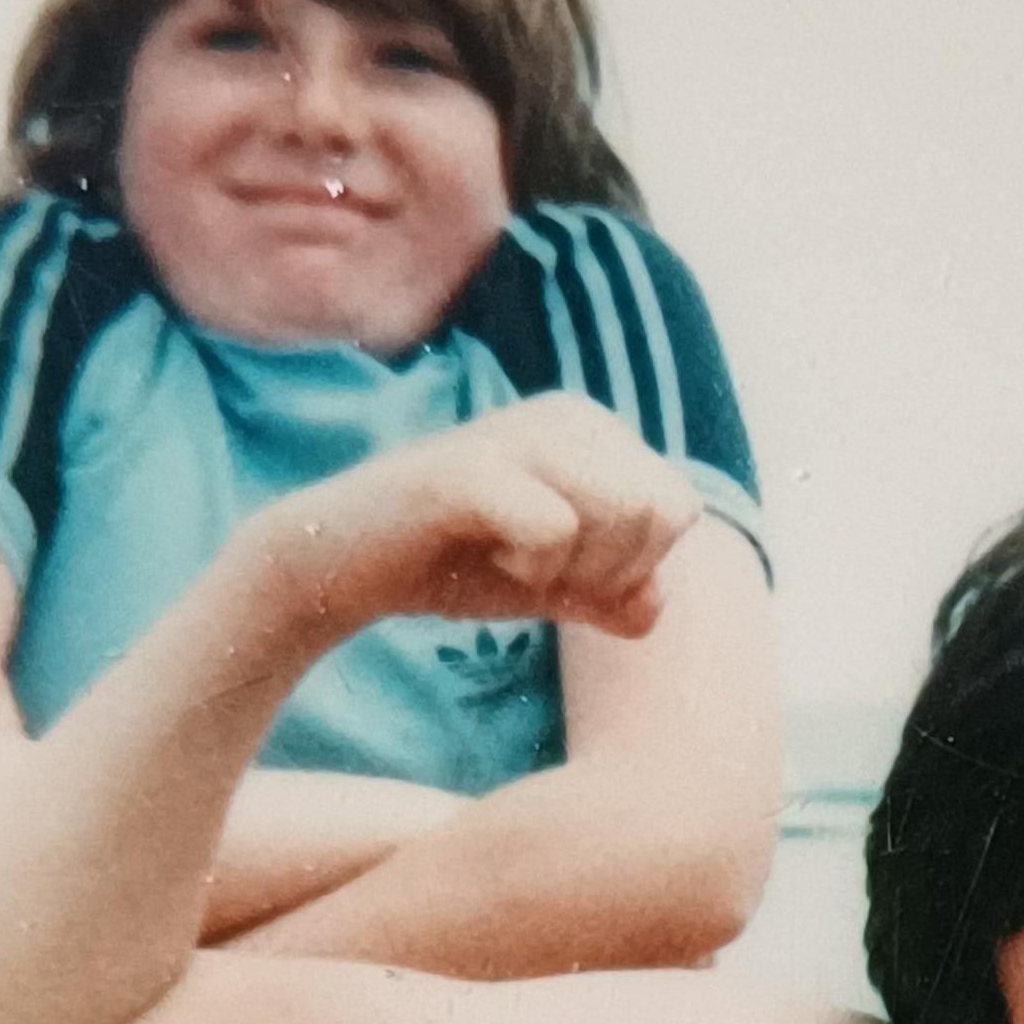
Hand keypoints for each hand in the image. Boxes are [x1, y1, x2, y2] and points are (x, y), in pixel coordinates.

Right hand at [254, 395, 697, 640]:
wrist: (343, 566)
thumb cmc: (453, 567)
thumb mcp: (551, 584)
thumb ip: (612, 596)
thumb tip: (656, 608)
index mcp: (595, 431)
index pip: (680, 510)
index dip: (634, 565)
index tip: (562, 564)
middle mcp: (567, 415)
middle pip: (664, 512)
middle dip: (611, 568)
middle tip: (536, 565)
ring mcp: (519, 432)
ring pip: (626, 514)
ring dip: (573, 569)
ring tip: (509, 556)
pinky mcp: (473, 465)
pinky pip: (558, 530)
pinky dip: (530, 570)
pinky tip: (482, 553)